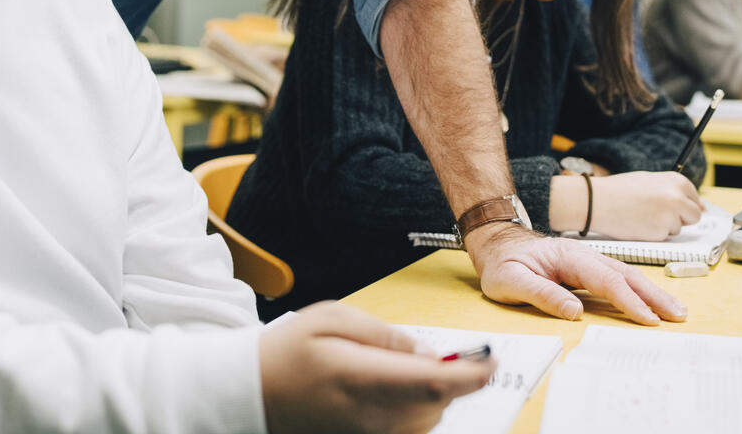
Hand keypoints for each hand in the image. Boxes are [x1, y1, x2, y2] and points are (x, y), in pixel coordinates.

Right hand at [258, 302, 493, 433]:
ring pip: (426, 422)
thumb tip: (426, 352)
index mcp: (361, 378)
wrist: (249, 395)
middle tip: (434, 355)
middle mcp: (370, 418)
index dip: (471, 374)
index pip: (434, 384)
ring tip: (396, 372)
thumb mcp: (330, 319)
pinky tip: (392, 392)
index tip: (491, 361)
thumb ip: (383, 334)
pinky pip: (408, 432)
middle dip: (447, 379)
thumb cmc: (287, 353)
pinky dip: (414, 411)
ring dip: (430, 396)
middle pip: (437, 406)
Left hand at [464, 222, 688, 323]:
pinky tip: (651, 301)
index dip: (629, 301)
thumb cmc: (503, 263)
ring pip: (626, 276)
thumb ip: (541, 294)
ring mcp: (587, 262)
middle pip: (626, 276)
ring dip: (652, 293)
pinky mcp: (587, 269)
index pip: (606, 281)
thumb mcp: (511, 281)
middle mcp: (584, 257)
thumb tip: (574, 312)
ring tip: (675, 310)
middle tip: (679, 315)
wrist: (497, 242)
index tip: (649, 319)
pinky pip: (618, 279)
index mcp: (569, 258)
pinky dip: (638, 290)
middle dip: (654, 296)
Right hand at [588, 171, 703, 240]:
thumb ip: (674, 191)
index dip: (683, 206)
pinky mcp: (661, 232)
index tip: (670, 207)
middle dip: (680, 218)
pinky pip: (663, 237)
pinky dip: (653, 234)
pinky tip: (638, 224)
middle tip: (658, 214)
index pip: (696, 199)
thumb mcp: (650, 181)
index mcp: (677, 181)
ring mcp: (671, 216)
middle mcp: (678, 197)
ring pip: (677, 229)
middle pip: (694, 216)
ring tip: (642, 215)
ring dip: (664, 226)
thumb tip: (701, 207)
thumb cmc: (621, 189)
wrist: (597, 201)